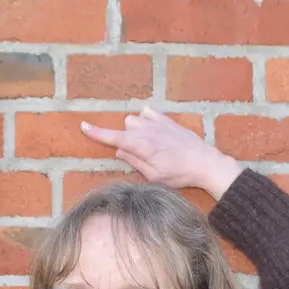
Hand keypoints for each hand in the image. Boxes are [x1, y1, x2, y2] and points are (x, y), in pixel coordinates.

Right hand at [80, 106, 243, 199]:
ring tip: (149, 145)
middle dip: (126, 139)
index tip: (83, 126)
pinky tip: (154, 132)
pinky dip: (146, 120)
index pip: (113, 138)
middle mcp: (147, 130)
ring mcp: (158, 122)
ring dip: (135, 130)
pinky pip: (147, 113)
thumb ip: (134, 161)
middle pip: (125, 128)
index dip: (97, 133)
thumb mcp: (154, 176)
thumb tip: (119, 150)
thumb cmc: (179, 174)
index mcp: (142, 146)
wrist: (205, 163)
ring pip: (135, 120)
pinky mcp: (168, 120)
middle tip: (139, 155)